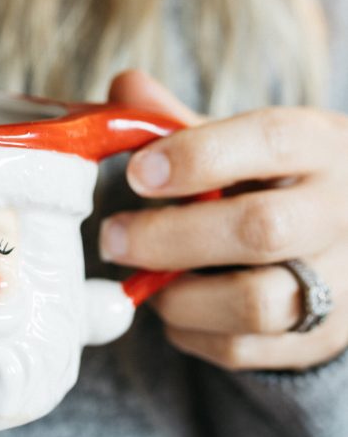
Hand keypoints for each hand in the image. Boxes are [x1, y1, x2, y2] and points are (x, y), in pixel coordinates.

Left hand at [100, 70, 347, 370]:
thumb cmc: (277, 178)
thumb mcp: (244, 139)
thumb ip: (181, 120)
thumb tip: (122, 86)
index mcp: (320, 145)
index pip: (268, 140)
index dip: (196, 157)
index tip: (136, 173)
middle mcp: (342, 212)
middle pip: (259, 230)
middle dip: (170, 237)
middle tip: (111, 237)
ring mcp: (342, 281)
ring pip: (257, 302)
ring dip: (179, 296)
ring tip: (144, 279)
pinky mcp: (324, 338)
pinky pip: (247, 350)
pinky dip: (193, 334)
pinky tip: (173, 308)